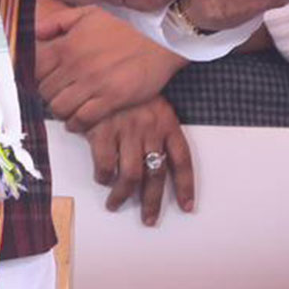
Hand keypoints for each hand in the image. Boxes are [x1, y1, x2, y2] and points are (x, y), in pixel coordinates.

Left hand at [35, 0, 186, 130]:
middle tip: (60, 95)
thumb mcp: (91, 13)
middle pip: (46, 91)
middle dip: (50, 95)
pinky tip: (79, 120)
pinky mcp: (111, 98)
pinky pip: (82, 119)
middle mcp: (76, 64)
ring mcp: (93, 83)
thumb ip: (60, 21)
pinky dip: (76, 123)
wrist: (161, 39)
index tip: (48, 80)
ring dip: (61, 111)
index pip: (36, 69)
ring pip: (59, 107)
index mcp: (68, 44)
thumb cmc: (127, 26)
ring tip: (69, 108)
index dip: (39, 77)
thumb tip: (36, 32)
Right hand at [83, 96, 194, 225]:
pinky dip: (103, 177)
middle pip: (156, 175)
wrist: (101, 69)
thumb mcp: (152, 103)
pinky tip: (102, 178)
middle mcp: (149, 128)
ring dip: (123, 196)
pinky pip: (104, 165)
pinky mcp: (102, 130)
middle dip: (152, 202)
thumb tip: (156, 165)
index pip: (182, 160)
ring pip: (130, 176)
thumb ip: (157, 130)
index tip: (187, 206)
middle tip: (149, 219)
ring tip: (116, 204)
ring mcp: (126, 130)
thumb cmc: (129, 91)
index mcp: (166, 121)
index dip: (186, 186)